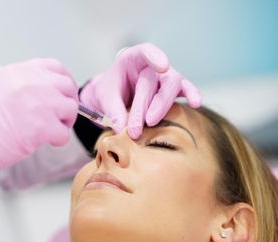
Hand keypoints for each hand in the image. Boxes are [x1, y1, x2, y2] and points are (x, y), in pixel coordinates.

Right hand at [0, 58, 78, 208]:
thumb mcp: (1, 90)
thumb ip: (26, 85)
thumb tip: (52, 92)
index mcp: (19, 71)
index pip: (56, 67)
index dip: (64, 82)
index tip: (63, 95)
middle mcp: (30, 82)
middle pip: (67, 87)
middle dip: (67, 104)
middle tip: (59, 119)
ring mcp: (38, 103)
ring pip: (71, 109)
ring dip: (63, 123)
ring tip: (48, 132)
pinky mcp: (42, 126)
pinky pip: (64, 133)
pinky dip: (58, 141)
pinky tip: (44, 143)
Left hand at [80, 43, 200, 138]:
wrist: (114, 99)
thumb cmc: (110, 93)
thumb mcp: (105, 99)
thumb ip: (113, 111)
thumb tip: (121, 129)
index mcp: (133, 59)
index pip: (146, 52)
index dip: (156, 57)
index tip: (163, 66)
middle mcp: (152, 66)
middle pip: (158, 79)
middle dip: (147, 103)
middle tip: (137, 125)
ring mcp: (165, 78)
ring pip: (172, 86)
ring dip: (162, 105)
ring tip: (151, 122)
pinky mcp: (173, 91)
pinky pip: (185, 90)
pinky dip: (191, 95)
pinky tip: (195, 103)